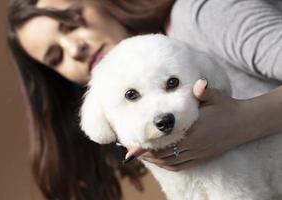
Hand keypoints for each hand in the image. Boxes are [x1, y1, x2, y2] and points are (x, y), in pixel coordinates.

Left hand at [125, 79, 250, 170]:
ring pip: (170, 162)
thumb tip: (199, 84)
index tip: (131, 148)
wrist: (245, 123)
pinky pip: (181, 166)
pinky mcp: (202, 157)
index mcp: (194, 130)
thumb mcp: (216, 96)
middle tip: (131, 151)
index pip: (165, 141)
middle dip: (146, 154)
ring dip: (155, 161)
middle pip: (163, 154)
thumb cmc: (227, 107)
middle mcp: (194, 145)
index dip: (147, 146)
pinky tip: (160, 162)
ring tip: (142, 156)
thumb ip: (204, 91)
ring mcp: (198, 153)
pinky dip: (168, 166)